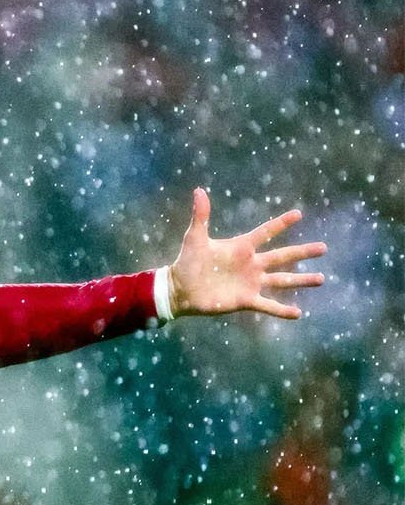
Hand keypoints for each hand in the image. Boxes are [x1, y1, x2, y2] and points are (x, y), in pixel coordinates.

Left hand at [169, 188, 325, 319]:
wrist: (180, 288)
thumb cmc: (187, 261)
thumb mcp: (195, 237)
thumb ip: (201, 216)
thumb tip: (198, 190)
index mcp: (241, 247)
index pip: (266, 232)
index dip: (281, 223)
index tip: (298, 213)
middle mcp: (251, 264)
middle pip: (283, 256)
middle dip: (303, 252)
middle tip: (323, 248)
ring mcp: (251, 283)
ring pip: (282, 280)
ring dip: (301, 280)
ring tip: (321, 279)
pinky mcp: (246, 300)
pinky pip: (268, 305)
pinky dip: (282, 310)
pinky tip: (298, 313)